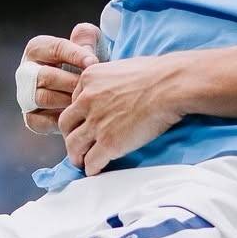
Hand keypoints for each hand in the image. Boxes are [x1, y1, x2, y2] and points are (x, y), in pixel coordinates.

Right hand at [18, 22, 102, 134]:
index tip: (94, 63)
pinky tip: (77, 115)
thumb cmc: (87, 62)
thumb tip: (86, 54)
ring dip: (66, 100)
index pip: (54, 48)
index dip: (75, 55)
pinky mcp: (31, 117)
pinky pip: (40, 121)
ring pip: (42, 98)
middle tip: (90, 87)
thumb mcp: (90, 43)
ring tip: (86, 101)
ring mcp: (26, 95)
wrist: (87, 90)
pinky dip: (59, 120)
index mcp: (37, 48)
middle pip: (44, 75)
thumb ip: (87, 38)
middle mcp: (26, 71)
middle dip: (70, 81)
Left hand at [59, 54, 184, 174]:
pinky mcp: (109, 143)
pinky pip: (92, 162)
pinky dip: (91, 168)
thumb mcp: (123, 67)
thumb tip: (116, 89)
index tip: (86, 122)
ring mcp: (96, 123)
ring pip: (73, 145)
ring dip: (76, 156)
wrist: (170, 86)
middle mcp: (87, 100)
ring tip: (82, 162)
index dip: (80, 114)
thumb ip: (112, 81)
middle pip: (66, 124)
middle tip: (78, 143)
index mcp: (89, 79)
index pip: (74, 101)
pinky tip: (96, 171)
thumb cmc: (157, 73)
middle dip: (70, 135)